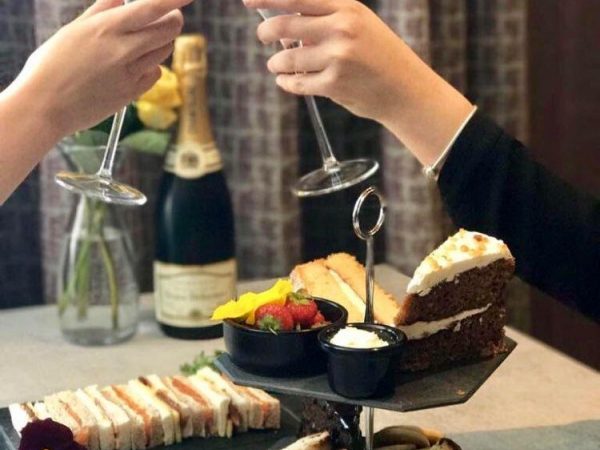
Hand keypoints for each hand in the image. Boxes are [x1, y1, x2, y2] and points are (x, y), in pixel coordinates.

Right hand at [10, 0, 191, 136]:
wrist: (45, 106)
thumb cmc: (51, 65)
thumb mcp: (73, 30)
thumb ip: (101, 12)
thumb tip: (121, 0)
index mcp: (106, 28)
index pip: (152, 8)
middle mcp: (123, 49)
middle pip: (168, 30)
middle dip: (174, 19)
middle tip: (170, 16)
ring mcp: (131, 73)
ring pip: (164, 51)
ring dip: (163, 41)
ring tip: (148, 39)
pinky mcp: (133, 93)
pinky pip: (155, 74)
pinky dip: (152, 65)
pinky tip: (137, 64)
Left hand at [244, 0, 410, 123]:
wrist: (405, 89)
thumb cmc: (378, 55)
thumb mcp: (359, 24)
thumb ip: (325, 20)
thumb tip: (283, 26)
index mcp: (347, 8)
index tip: (248, 1)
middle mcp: (341, 29)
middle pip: (284, 25)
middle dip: (265, 33)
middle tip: (262, 38)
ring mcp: (337, 58)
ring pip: (286, 58)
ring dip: (275, 63)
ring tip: (276, 65)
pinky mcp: (333, 84)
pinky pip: (295, 82)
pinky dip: (285, 82)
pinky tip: (286, 81)